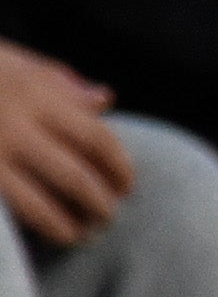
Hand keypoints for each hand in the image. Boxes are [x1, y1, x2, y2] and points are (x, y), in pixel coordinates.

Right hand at [0, 42, 134, 250]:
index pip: (97, 138)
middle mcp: (13, 125)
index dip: (120, 168)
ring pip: (40, 204)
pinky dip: (33, 225)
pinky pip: (11, 209)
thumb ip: (57, 82)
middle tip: (108, 216)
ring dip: (67, 225)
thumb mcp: (11, 61)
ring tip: (81, 235)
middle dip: (99, 204)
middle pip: (75, 177)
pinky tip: (46, 234)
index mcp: (34, 94)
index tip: (127, 186)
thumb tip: (104, 99)